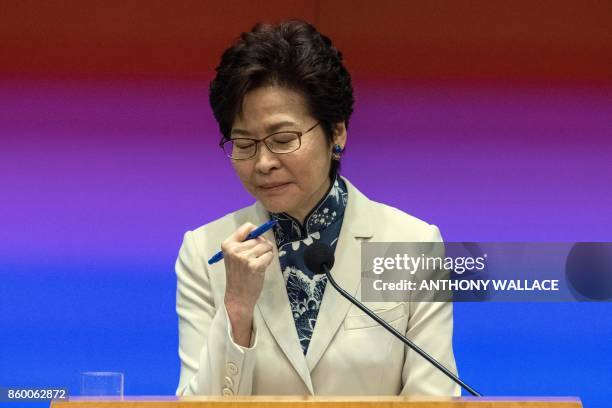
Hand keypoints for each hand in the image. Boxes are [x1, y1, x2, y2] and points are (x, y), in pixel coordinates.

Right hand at [221, 222, 273, 345]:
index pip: (247, 227)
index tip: (256, 242)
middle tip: (255, 259)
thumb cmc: (238, 276)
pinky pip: (270, 255)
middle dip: (263, 246)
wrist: (237, 297)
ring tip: (257, 264)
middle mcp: (234, 249)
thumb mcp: (234, 256)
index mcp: (228, 244)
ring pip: (266, 246)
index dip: (256, 232)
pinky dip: (269, 261)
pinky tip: (260, 269)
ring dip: (266, 254)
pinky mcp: (255, 265)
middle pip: (259, 238)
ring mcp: (244, 257)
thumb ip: (244, 243)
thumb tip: (260, 232)